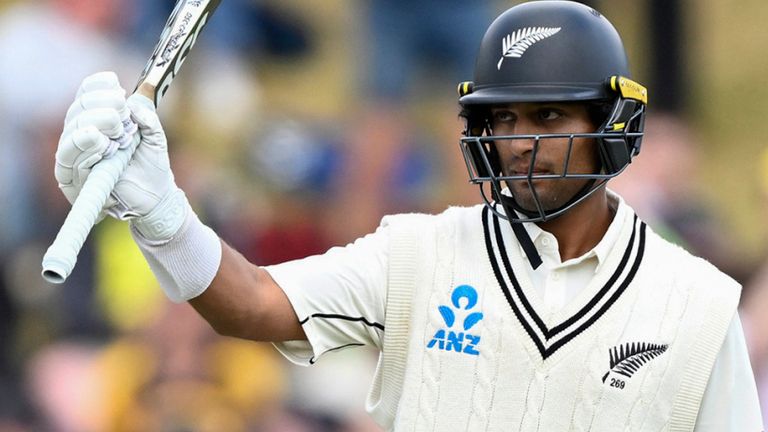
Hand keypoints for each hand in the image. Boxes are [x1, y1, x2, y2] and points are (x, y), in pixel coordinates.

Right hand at [55, 72, 187, 241]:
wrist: (156, 196)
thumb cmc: (151, 165)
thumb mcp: (155, 137)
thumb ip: (148, 118)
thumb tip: (135, 104)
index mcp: (98, 119)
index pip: (86, 94)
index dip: (97, 86)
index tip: (116, 84)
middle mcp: (82, 133)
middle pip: (78, 109)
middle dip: (101, 105)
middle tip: (123, 112)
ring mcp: (77, 155)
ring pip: (72, 130)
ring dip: (94, 122)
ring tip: (117, 126)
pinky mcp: (76, 176)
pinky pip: (70, 157)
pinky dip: (85, 144)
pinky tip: (100, 139)